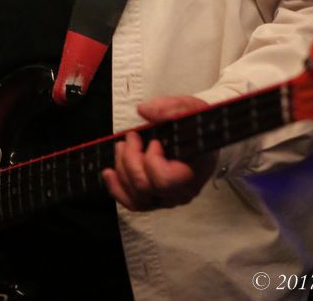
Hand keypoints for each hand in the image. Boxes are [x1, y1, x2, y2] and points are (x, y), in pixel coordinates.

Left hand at [102, 95, 215, 211]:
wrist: (202, 137)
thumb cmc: (197, 126)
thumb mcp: (189, 109)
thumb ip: (169, 108)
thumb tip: (144, 110)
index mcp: (193, 171)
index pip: (164, 180)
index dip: (151, 160)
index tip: (153, 141)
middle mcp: (181, 191)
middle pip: (145, 187)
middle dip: (130, 159)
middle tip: (131, 137)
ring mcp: (168, 198)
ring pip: (136, 197)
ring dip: (122, 170)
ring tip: (121, 147)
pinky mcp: (157, 199)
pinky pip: (134, 204)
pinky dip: (117, 189)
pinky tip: (109, 173)